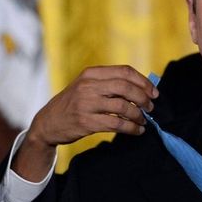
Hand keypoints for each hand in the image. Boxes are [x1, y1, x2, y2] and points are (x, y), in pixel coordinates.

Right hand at [13, 65, 158, 180]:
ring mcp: (86, 104)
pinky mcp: (86, 122)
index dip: (143, 81)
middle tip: (151, 107)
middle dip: (143, 98)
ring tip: (143, 120)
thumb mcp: (87, 86)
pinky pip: (116, 124)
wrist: (48, 122)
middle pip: (126, 87)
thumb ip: (109, 83)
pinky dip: (131, 128)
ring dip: (138, 115)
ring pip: (123, 107)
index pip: (124, 71)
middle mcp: (88, 86)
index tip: (154, 92)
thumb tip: (143, 88)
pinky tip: (137, 130)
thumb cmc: (74, 103)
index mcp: (91, 73)